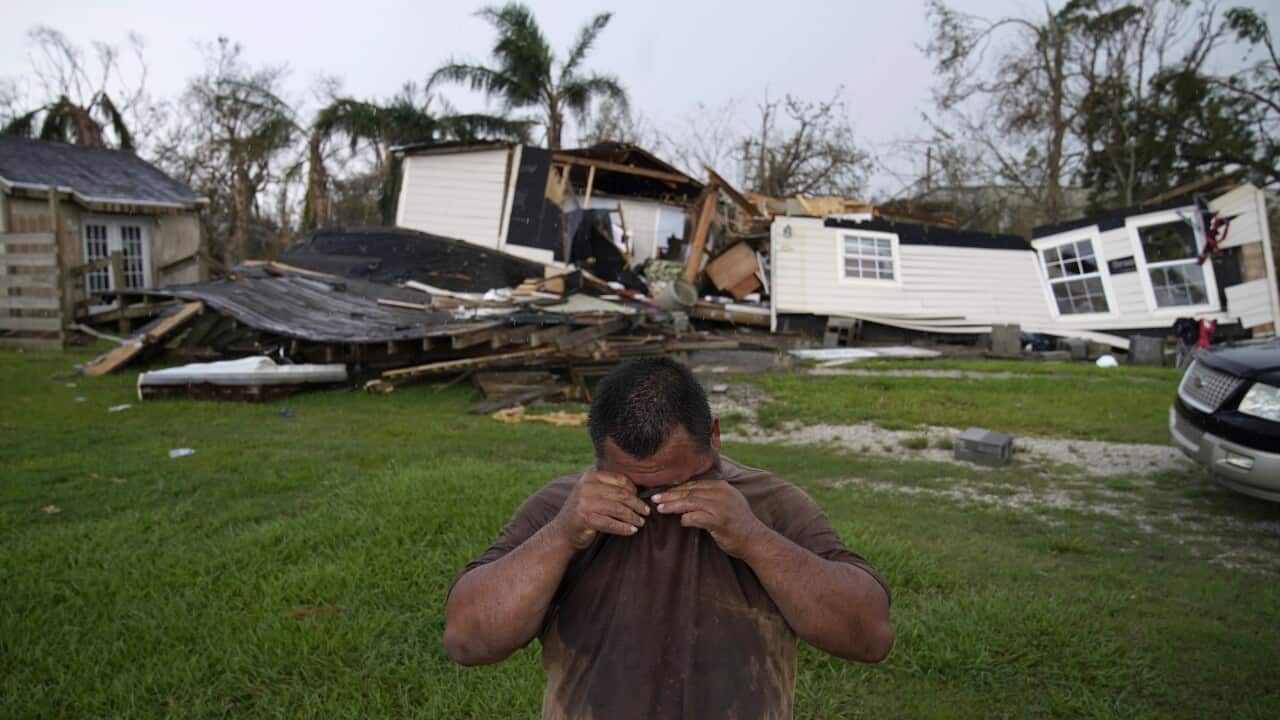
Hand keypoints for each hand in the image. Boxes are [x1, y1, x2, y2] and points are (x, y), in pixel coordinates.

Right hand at [551, 470, 649, 549]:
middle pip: (621, 494)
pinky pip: (611, 523)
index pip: (620, 479)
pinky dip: (623, 528)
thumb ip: (608, 487)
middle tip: (646, 512)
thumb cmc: (583, 511)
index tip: (640, 498)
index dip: (634, 490)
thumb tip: (638, 489)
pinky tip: (631, 531)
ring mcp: (584, 502)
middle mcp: (586, 486)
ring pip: (618, 509)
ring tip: (640, 522)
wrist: (562, 532)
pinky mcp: (585, 518)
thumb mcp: (592, 492)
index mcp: (590, 476)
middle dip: (637, 504)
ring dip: (632, 517)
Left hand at [653, 480, 767, 557]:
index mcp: (721, 486)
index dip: (676, 488)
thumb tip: (687, 495)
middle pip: (689, 491)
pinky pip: (695, 517)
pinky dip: (685, 519)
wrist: (755, 540)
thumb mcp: (726, 502)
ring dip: (672, 506)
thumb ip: (710, 496)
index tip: (663, 492)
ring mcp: (720, 506)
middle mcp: (720, 492)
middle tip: (654, 499)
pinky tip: (681, 522)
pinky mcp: (718, 520)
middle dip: (670, 495)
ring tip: (659, 508)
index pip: (693, 484)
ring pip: (689, 502)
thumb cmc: (737, 524)